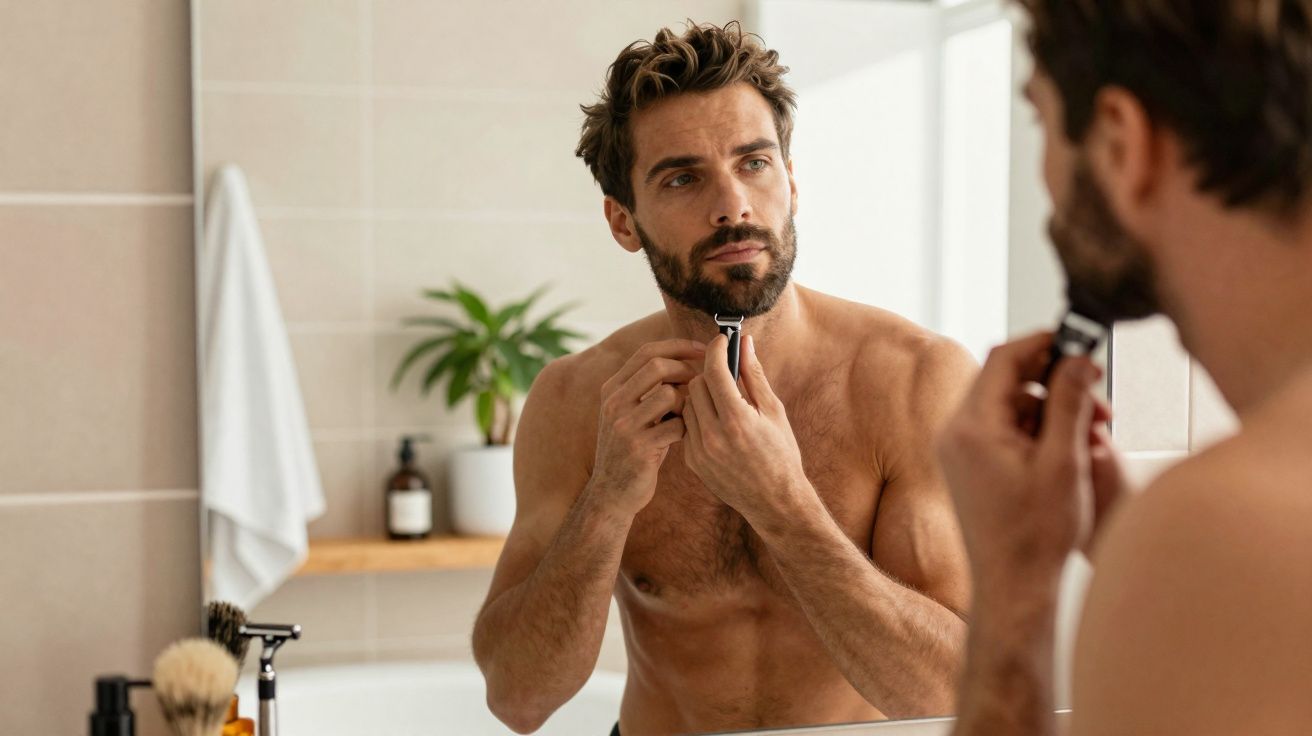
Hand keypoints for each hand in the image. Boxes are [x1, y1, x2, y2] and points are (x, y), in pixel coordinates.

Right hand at [590, 339, 704, 515]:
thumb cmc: (632, 450)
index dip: (677, 346)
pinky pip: (676, 425)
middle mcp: (614, 403)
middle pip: (657, 366)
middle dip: (686, 370)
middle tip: (701, 382)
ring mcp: (624, 425)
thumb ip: (647, 390)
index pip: (646, 352)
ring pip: (668, 394)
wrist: (611, 493)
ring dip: (688, 402)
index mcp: (612, 389)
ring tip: (690, 415)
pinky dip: (687, 428)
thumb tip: (684, 362)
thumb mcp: (629, 415)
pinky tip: (686, 436)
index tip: (700, 349)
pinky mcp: (639, 448)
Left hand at [682, 334, 808, 520]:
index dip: (716, 350)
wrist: (774, 501)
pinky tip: (716, 422)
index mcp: (737, 420)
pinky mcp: (692, 461)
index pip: (714, 371)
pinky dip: (698, 417)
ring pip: (687, 404)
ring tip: (722, 400)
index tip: (721, 341)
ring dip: (702, 396)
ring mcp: (699, 451)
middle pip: (696, 384)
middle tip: (726, 374)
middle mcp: (714, 436)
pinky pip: (686, 425)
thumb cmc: (781, 453)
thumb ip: (754, 375)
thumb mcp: (774, 411)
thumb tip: (745, 343)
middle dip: (710, 374)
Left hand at [935, 332, 1121, 585]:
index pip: (1003, 358)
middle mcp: (955, 433)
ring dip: (1052, 410)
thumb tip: (1079, 358)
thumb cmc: (1036, 536)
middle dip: (1055, 383)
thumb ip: (1070, 402)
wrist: (1014, 586)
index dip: (1043, 343)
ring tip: (1092, 433)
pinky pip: (1004, 429)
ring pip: (1010, 406)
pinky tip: (1069, 451)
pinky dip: (1037, 431)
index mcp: (971, 427)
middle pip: (1007, 380)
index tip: (1078, 342)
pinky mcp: (969, 466)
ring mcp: (958, 450)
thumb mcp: (1064, 461)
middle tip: (1096, 395)